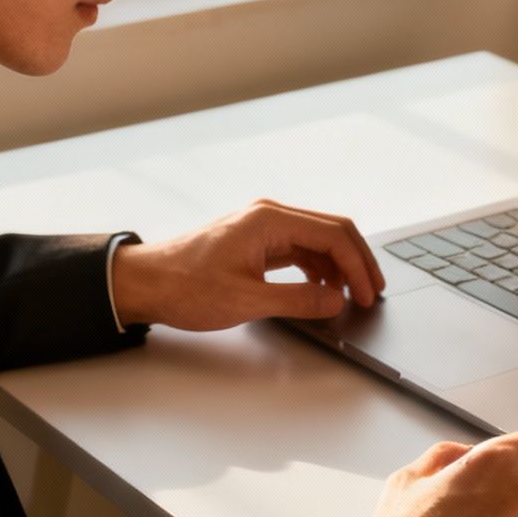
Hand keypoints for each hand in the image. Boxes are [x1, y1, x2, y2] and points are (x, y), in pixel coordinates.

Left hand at [111, 199, 385, 329]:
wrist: (145, 283)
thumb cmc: (185, 287)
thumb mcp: (246, 300)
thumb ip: (297, 300)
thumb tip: (336, 300)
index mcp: (269, 221)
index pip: (333, 236)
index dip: (358, 267)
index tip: (367, 296)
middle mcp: (269, 216)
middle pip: (332, 231)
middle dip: (357, 262)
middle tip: (372, 293)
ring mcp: (263, 228)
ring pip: (318, 241)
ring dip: (339, 267)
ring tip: (351, 297)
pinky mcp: (256, 242)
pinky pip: (300, 250)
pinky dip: (318, 269)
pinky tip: (323, 290)